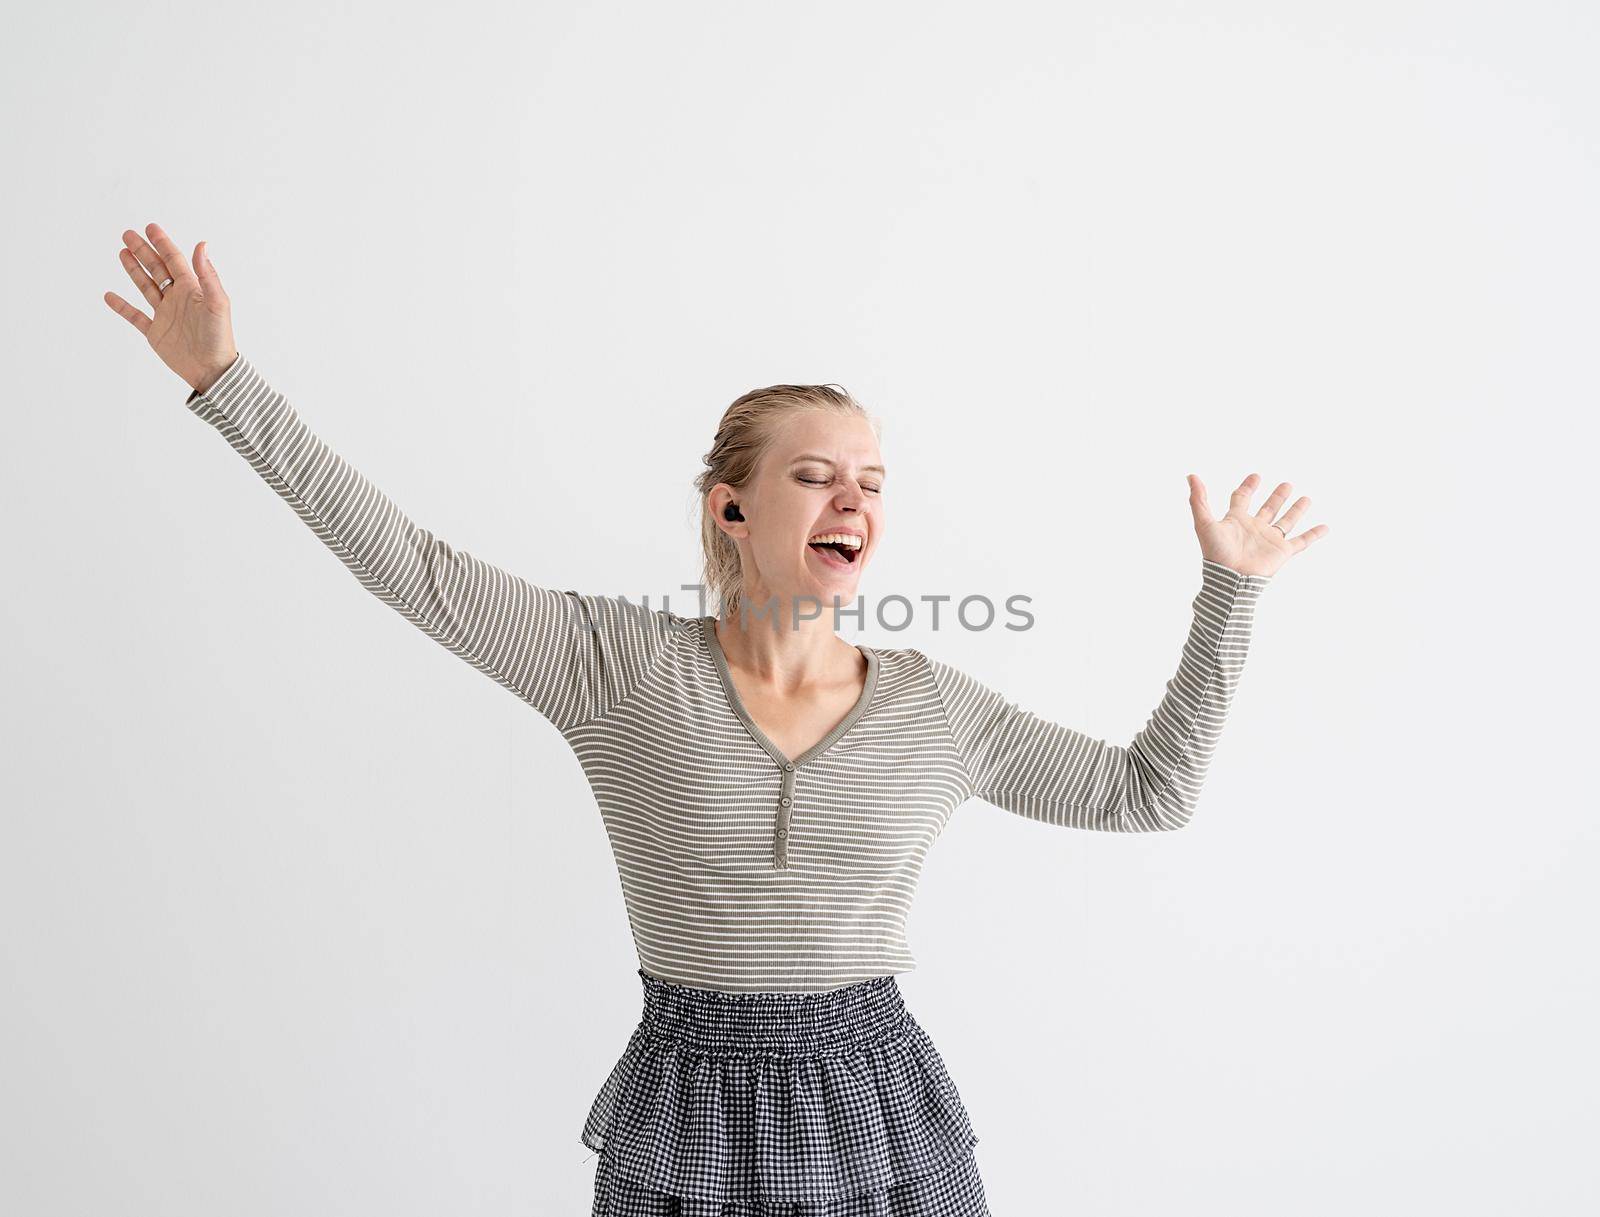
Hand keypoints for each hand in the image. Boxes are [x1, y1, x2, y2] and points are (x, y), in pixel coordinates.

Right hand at [103, 222, 236, 394]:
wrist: (212, 370)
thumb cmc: (219, 337)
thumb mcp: (217, 303)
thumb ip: (208, 275)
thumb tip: (201, 245)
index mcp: (193, 290)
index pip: (175, 261)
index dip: (163, 243)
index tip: (151, 227)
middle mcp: (178, 299)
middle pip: (157, 269)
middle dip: (143, 251)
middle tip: (128, 234)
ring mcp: (165, 315)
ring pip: (147, 287)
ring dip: (134, 270)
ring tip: (122, 252)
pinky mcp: (156, 333)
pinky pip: (135, 317)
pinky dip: (122, 307)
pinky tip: (109, 295)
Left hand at [1186, 472, 1327, 577]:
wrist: (1230, 580)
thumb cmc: (1216, 553)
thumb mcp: (1204, 523)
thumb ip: (1198, 499)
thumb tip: (1191, 476)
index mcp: (1236, 521)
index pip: (1242, 499)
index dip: (1248, 487)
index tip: (1256, 476)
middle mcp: (1254, 529)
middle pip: (1268, 509)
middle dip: (1277, 497)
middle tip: (1287, 484)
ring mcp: (1269, 540)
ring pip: (1286, 521)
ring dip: (1296, 510)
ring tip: (1306, 498)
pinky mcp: (1282, 552)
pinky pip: (1302, 541)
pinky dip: (1314, 534)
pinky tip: (1325, 527)